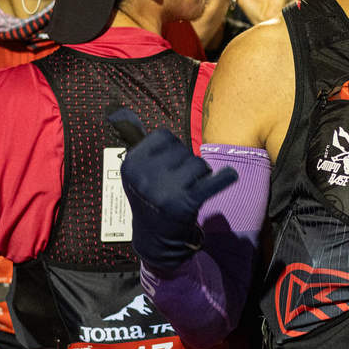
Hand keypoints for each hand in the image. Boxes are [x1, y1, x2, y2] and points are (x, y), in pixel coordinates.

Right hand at [109, 108, 236, 273]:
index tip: (168, 166)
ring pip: (199, 164)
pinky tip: (230, 177)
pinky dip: (225, 178)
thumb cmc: (152, 197)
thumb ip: (141, 146)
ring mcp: (165, 191)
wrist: (156, 238)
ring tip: (190, 190)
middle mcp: (145, 177)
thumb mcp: (137, 172)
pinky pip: (214, 182)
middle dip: (187, 163)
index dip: (172, 149)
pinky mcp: (185, 203)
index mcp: (131, 164)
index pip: (164, 137)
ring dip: (201, 174)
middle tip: (179, 183)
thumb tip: (118, 110)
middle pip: (183, 150)